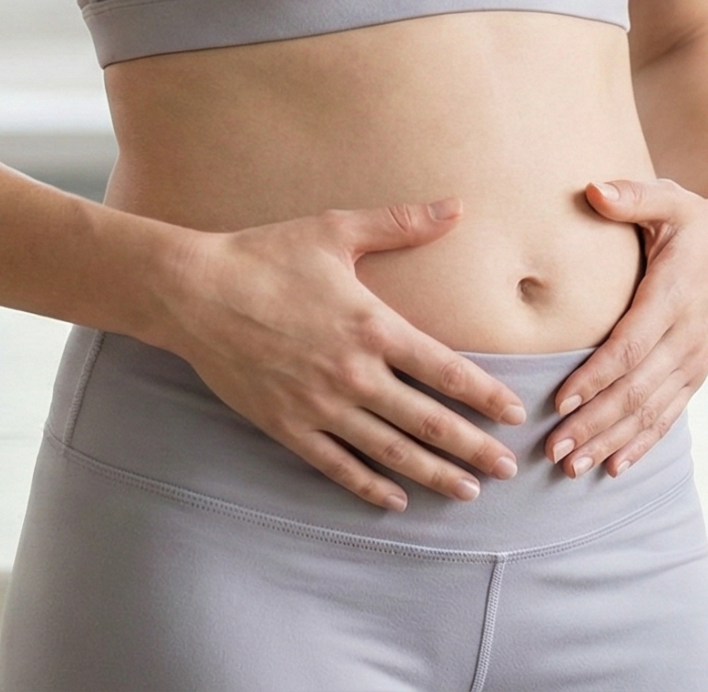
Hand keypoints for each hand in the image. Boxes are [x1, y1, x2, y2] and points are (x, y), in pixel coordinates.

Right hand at [151, 199, 528, 510]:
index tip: (514, 414)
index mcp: (372, 326)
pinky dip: (368, 486)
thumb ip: (400, 224)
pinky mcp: (286, 425)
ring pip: (390, 451)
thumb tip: (456, 206)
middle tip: (507, 470)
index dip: (486, 396)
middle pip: (428, 421)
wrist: (192, 292)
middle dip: (473, 448)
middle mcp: (353, 373)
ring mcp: (319, 405)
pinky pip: (336, 465)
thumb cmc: (265, 256)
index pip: (446, 371)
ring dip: (433, 474)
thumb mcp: (335, 231)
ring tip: (467, 490)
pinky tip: (395, 500)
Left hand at [544, 178, 707, 478]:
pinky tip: (613, 467)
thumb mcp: (670, 199)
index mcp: (674, 296)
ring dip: (611, 441)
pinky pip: (668, 415)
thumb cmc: (695, 220)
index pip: (631, 345)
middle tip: (554, 450)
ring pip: (651, 411)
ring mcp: (694, 359)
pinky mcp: (696, 373)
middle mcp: (687, 336)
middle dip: (595, 423)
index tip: (560, 399)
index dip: (597, 376)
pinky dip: (641, 443)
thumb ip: (632, 196)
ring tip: (572, 468)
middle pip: (637, 390)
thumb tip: (593, 190)